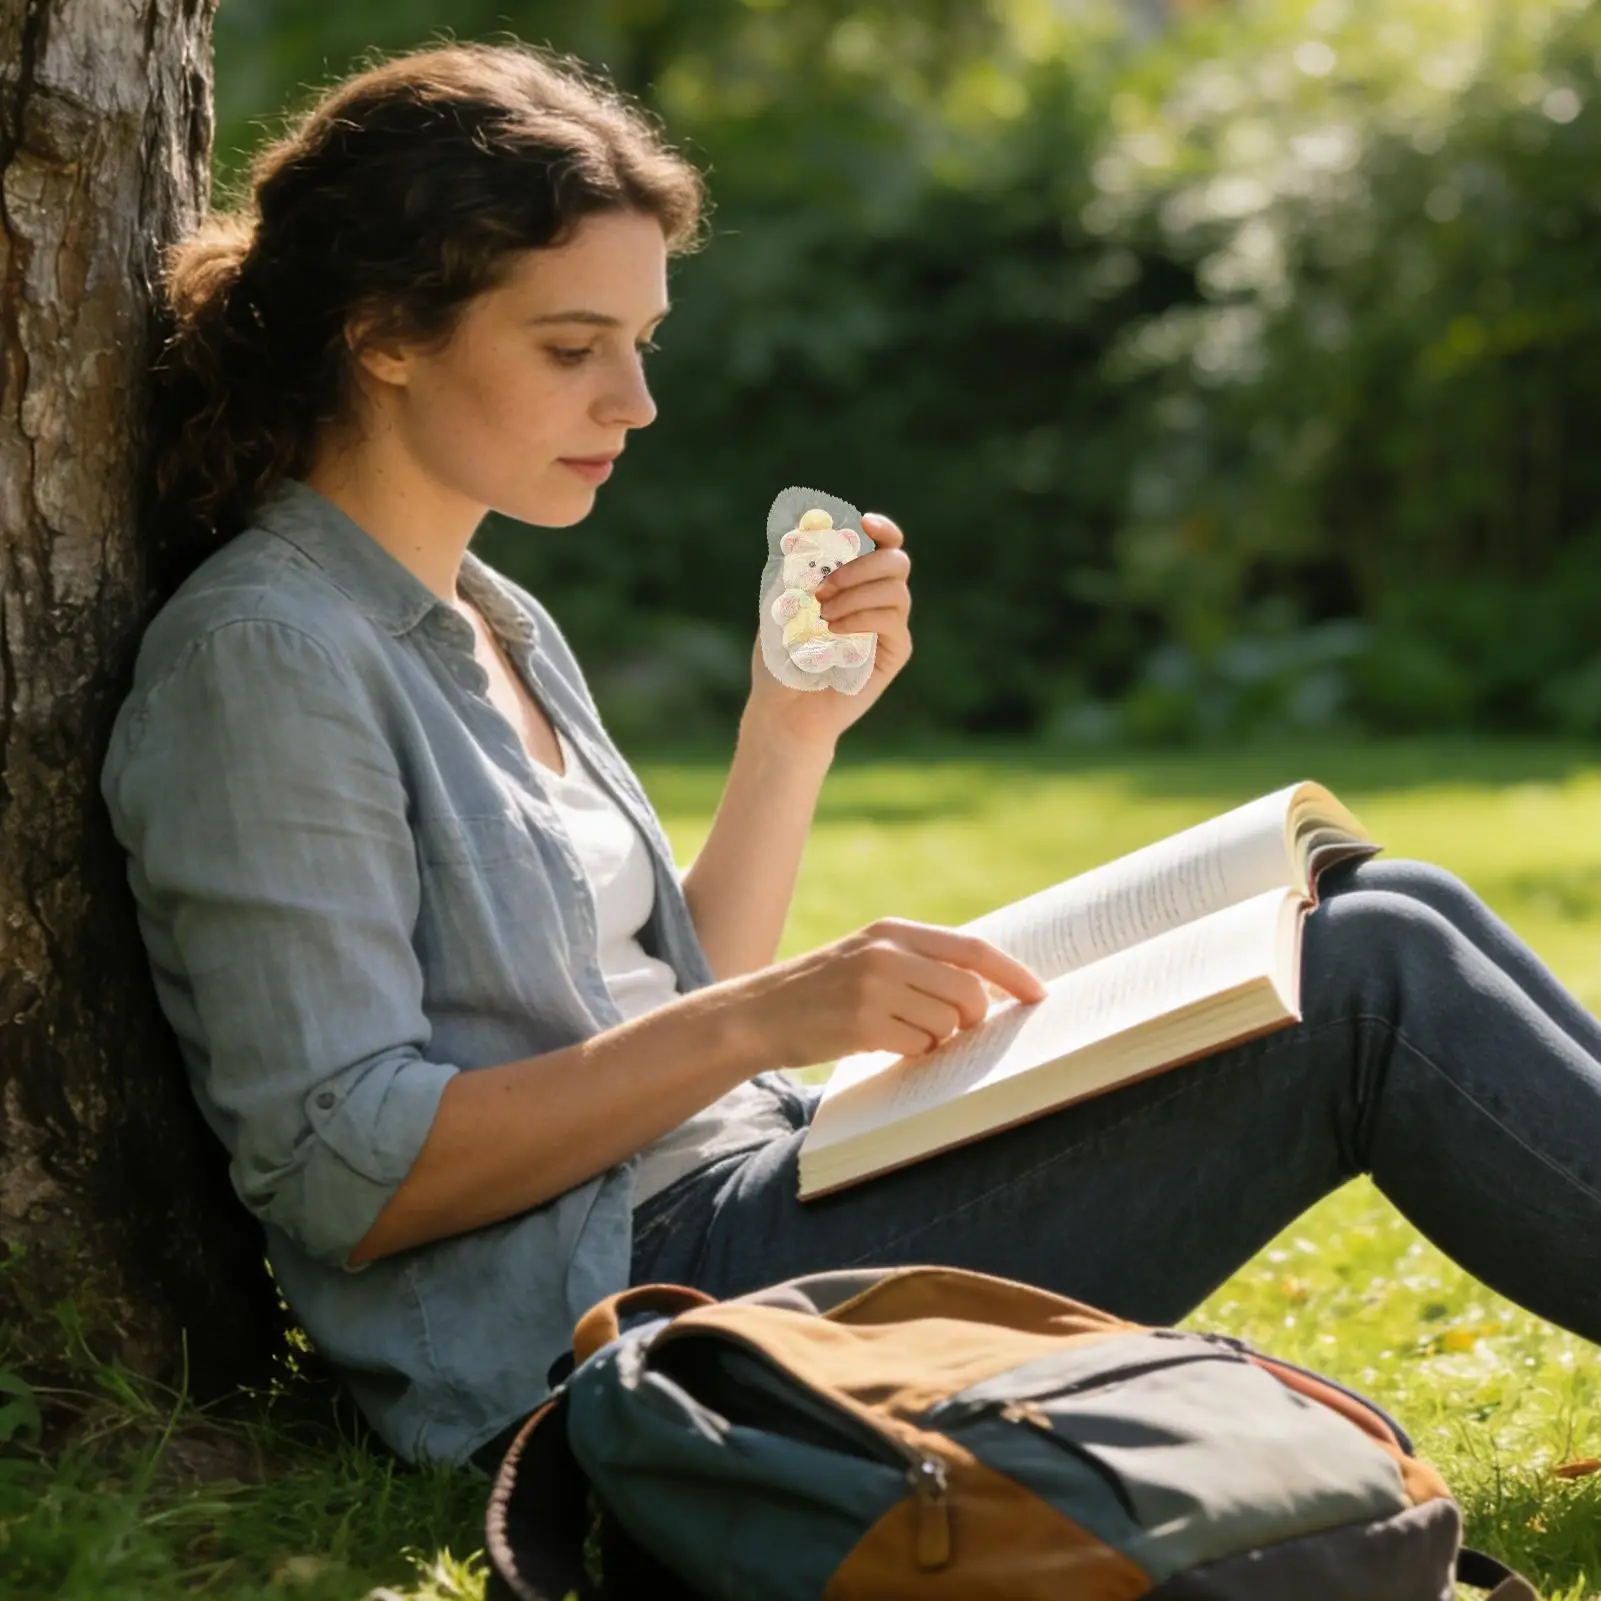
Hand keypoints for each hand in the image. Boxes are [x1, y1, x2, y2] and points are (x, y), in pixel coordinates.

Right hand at [730, 917, 1048, 1069]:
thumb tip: (988, 988)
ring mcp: (873, 988)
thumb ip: (919, 962)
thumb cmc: (824, 990)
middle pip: (969, 991)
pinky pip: (919, 1045)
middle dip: (974, 1018)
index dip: (1013, 973)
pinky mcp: (862, 1024)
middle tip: (955, 1029)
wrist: (759, 1012)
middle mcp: (886, 953)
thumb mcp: (868, 956)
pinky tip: (886, 1045)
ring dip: (939, 1038)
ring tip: (906, 1033)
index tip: (1040, 995)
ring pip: (947, 1022)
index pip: (973, 948)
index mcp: (893, 931)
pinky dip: (914, 1052)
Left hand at [743, 511, 912, 751]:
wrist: (784, 707)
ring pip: (895, 590)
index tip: (863, 525)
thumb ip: (795, 566)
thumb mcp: (779, 602)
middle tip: (824, 586)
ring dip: (855, 595)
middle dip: (862, 564)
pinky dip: (860, 619)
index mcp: (853, 579)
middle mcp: (876, 597)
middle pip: (896, 561)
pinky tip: (833, 632)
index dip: (880, 529)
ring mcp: (888, 625)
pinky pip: (892, 622)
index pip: (882, 543)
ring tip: (822, 615)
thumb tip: (808, 528)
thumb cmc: (779, 655)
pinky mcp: (895, 652)